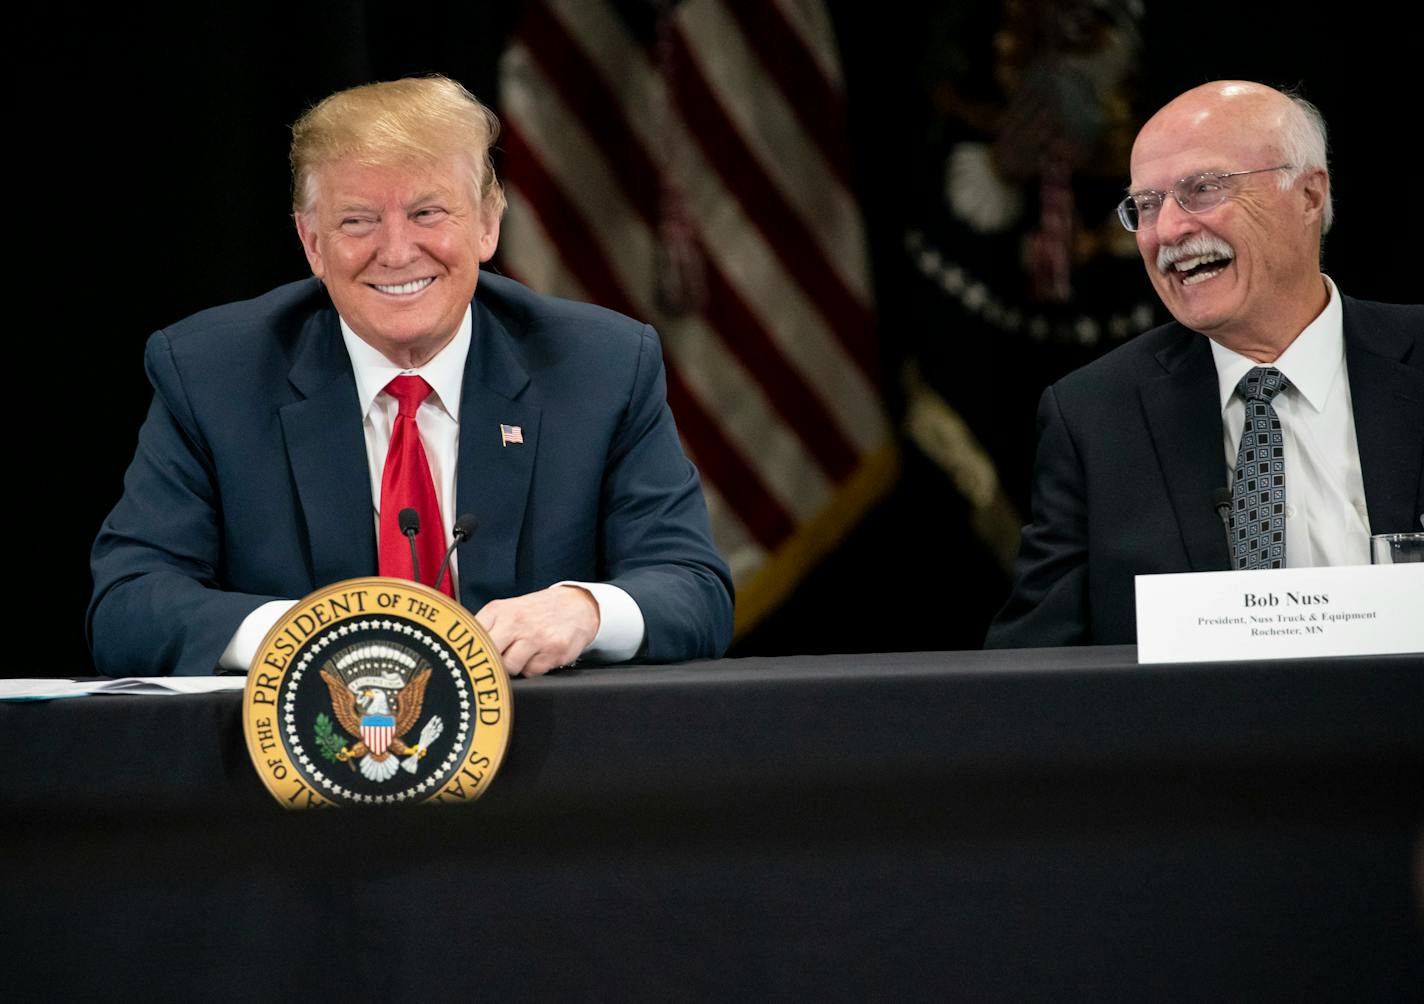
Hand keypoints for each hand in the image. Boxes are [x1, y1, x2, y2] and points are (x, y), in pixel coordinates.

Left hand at [475, 585, 599, 676]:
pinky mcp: (553, 651)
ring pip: (510, 668)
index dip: (470, 652)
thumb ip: (487, 628)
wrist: (577, 605)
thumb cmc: (537, 612)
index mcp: (497, 611)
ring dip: (514, 668)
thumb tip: (464, 653)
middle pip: (488, 655)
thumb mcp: (507, 610)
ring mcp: (535, 637)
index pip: (471, 637)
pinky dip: (533, 669)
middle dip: (490, 663)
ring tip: (522, 656)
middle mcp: (515, 622)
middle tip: (495, 663)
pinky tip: (539, 656)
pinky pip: (532, 672)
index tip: (469, 660)